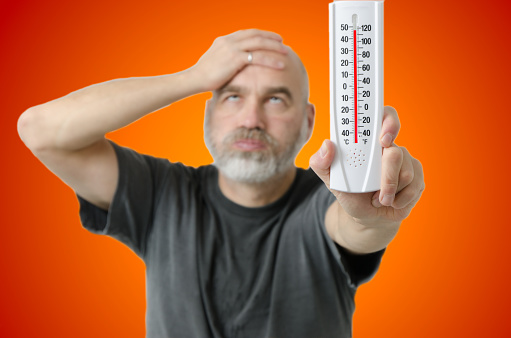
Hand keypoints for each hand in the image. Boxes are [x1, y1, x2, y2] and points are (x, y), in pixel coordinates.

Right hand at [189, 29, 288, 91]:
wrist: (194, 79)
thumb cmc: (203, 76)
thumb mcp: (215, 63)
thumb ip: (225, 60)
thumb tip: (232, 65)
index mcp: (224, 40)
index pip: (246, 33)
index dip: (260, 34)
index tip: (269, 38)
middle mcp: (229, 41)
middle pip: (255, 35)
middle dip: (270, 37)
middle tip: (281, 41)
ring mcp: (232, 48)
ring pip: (259, 43)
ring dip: (274, 47)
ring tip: (285, 51)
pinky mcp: (235, 58)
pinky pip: (258, 57)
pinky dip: (271, 60)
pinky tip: (280, 64)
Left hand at [310, 106, 424, 225]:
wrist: (366, 215)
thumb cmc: (349, 192)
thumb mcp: (330, 178)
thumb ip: (321, 162)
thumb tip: (327, 145)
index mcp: (369, 142)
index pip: (385, 118)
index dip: (389, 122)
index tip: (383, 140)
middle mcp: (389, 148)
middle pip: (396, 151)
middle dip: (387, 174)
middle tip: (380, 190)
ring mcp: (406, 162)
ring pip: (405, 172)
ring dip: (389, 191)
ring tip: (378, 198)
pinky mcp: (417, 178)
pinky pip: (414, 186)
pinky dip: (399, 199)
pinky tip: (391, 202)